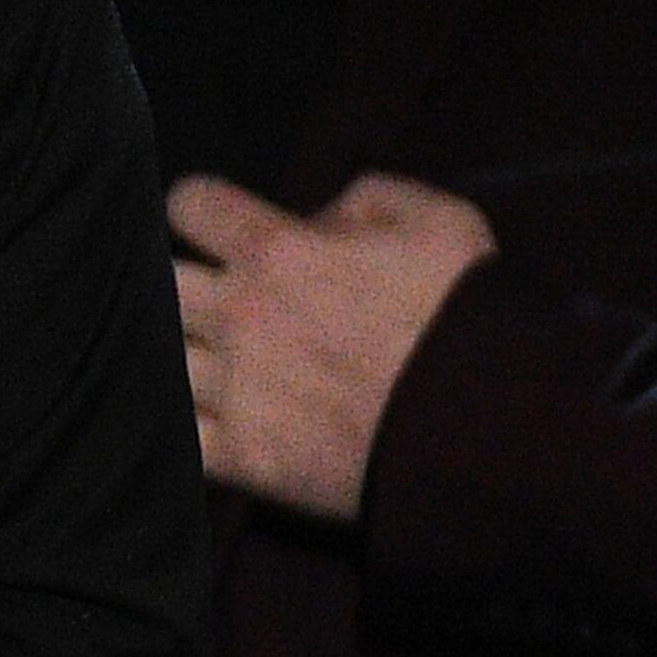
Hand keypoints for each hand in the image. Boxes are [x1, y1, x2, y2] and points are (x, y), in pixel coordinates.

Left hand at [170, 171, 497, 519]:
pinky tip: (207, 417)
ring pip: (159, 356)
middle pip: (160, 282)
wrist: (497, 429)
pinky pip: (176, 434)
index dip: (204, 212)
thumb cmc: (473, 320)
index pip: (190, 205)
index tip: (222, 229)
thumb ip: (365, 199)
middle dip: (187, 284)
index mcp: (281, 251)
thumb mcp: (440, 221)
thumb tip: (316, 218)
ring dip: (184, 354)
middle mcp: (244, 315)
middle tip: (223, 301)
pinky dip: (184, 425)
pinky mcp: (246, 458)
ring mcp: (238, 390)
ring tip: (220, 362)